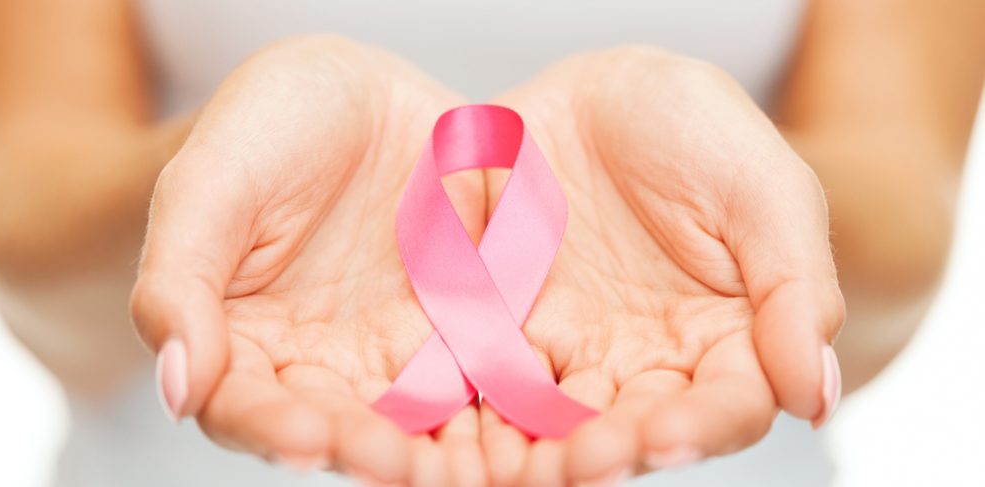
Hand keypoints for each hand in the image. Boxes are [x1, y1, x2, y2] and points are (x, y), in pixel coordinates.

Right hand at [130, 36, 487, 484]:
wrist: (354, 94)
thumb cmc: (262, 131)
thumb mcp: (210, 185)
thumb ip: (180, 282)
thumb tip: (178, 388)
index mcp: (246, 347)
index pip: (247, 407)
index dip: (272, 427)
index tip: (305, 437)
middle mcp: (326, 367)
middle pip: (345, 429)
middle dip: (370, 452)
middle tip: (397, 465)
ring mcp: (403, 353)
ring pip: (426, 420)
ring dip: (450, 451)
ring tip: (476, 466)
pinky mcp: (469, 328)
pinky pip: (493, 372)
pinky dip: (513, 400)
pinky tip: (539, 414)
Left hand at [480, 47, 844, 485]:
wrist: (601, 92)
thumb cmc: (697, 131)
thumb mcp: (763, 189)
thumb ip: (795, 288)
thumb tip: (815, 399)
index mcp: (727, 339)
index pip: (726, 405)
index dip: (699, 428)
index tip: (664, 437)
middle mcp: (649, 361)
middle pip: (635, 428)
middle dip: (608, 451)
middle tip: (579, 464)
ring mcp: (573, 348)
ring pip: (557, 418)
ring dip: (537, 450)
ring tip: (513, 467)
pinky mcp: (505, 326)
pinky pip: (488, 375)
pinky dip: (475, 408)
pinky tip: (460, 429)